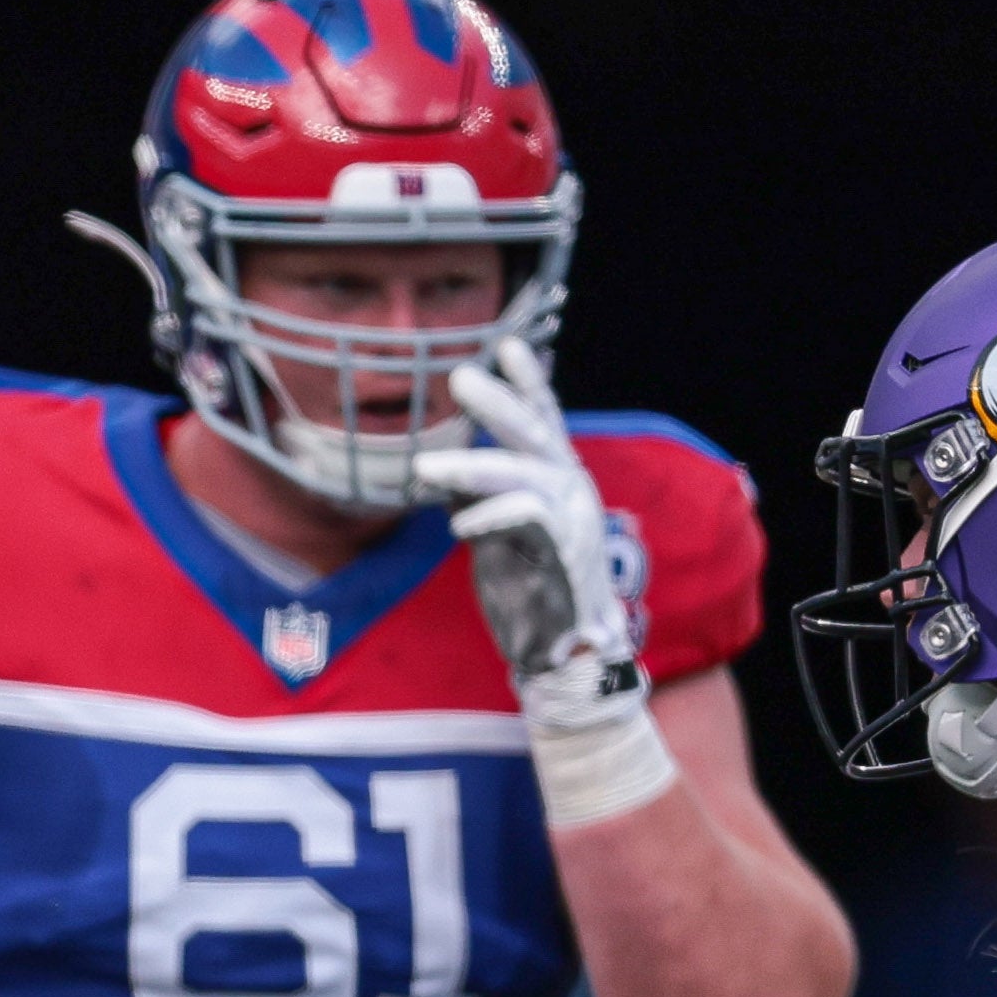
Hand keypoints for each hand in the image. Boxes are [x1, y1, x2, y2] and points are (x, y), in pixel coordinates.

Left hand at [412, 342, 642, 728]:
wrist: (562, 651)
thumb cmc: (528, 589)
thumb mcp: (499, 532)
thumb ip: (484, 496)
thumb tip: (451, 473)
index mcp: (559, 478)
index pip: (543, 420)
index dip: (528, 383)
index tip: (506, 345)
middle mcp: (570, 488)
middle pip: (534, 432)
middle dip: (498, 402)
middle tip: (460, 375)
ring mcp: (572, 518)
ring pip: (523, 473)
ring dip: (471, 465)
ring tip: (424, 466)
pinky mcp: (563, 552)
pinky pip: (526, 518)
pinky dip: (489, 516)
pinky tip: (459, 524)